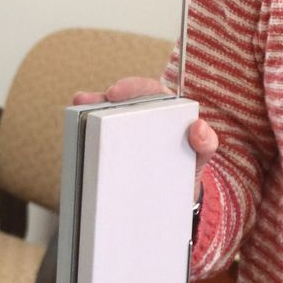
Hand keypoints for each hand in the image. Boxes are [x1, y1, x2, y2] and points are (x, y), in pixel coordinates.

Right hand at [73, 78, 218, 198]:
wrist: (181, 195)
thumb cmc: (191, 163)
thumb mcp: (202, 154)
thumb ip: (207, 142)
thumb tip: (198, 127)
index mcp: (162, 109)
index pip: (146, 90)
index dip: (129, 87)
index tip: (114, 92)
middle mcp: (141, 117)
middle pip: (118, 103)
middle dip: (99, 99)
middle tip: (86, 101)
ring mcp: (126, 136)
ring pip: (105, 121)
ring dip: (87, 116)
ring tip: (75, 115)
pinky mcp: (116, 156)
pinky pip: (101, 147)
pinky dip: (87, 145)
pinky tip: (76, 146)